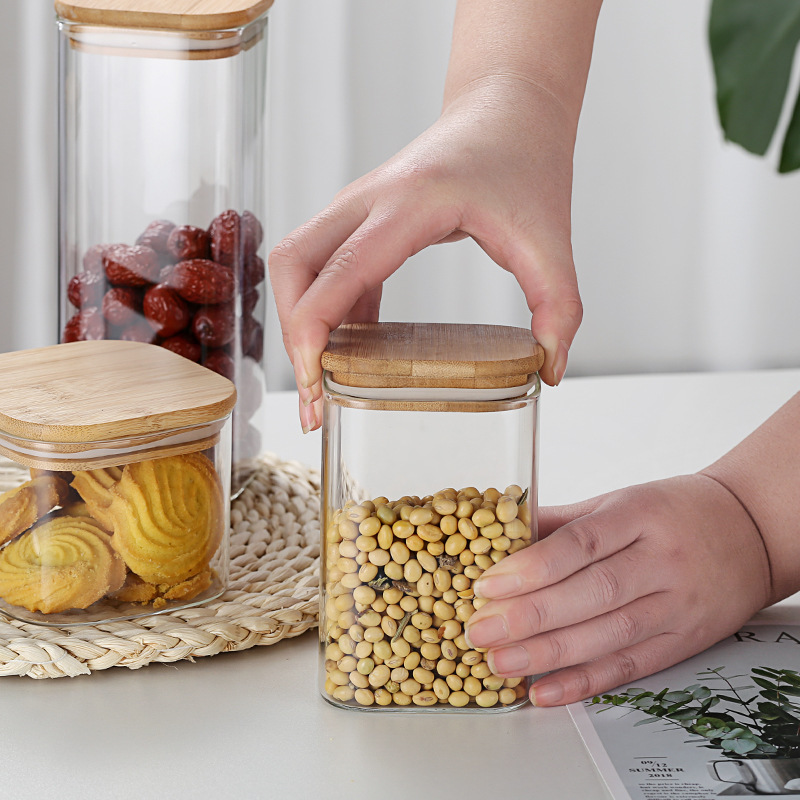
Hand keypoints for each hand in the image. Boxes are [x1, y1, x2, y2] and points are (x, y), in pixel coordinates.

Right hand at [269, 76, 583, 431]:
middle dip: (292, 333)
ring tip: (324, 387)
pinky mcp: (360, 221)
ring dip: (300, 324)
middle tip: (316, 396)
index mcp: (408, 202)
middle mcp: (367, 201)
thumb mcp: (550, 239)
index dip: (314, 330)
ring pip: (295, 265)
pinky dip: (326, 313)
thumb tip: (551, 369)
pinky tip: (351, 353)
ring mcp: (357, 208)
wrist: (506, 110)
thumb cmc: (523, 160)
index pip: (338, 270)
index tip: (317, 382)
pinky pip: (324, 271)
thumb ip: (559, 305)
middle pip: (291, 264)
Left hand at [464, 474, 771, 705]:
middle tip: (481, 629)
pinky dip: (585, 683)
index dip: (532, 567)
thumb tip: (503, 532)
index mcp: (640, 516)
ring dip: (549, 654)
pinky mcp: (683, 642)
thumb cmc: (676, 510)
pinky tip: (546, 690)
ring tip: (500, 662)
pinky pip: (631, 667)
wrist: (750, 531)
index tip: (489, 582)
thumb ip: (563, 522)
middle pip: (593, 594)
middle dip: (530, 616)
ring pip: (609, 635)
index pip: (582, 544)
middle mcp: (661, 562)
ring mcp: (676, 606)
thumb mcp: (620, 500)